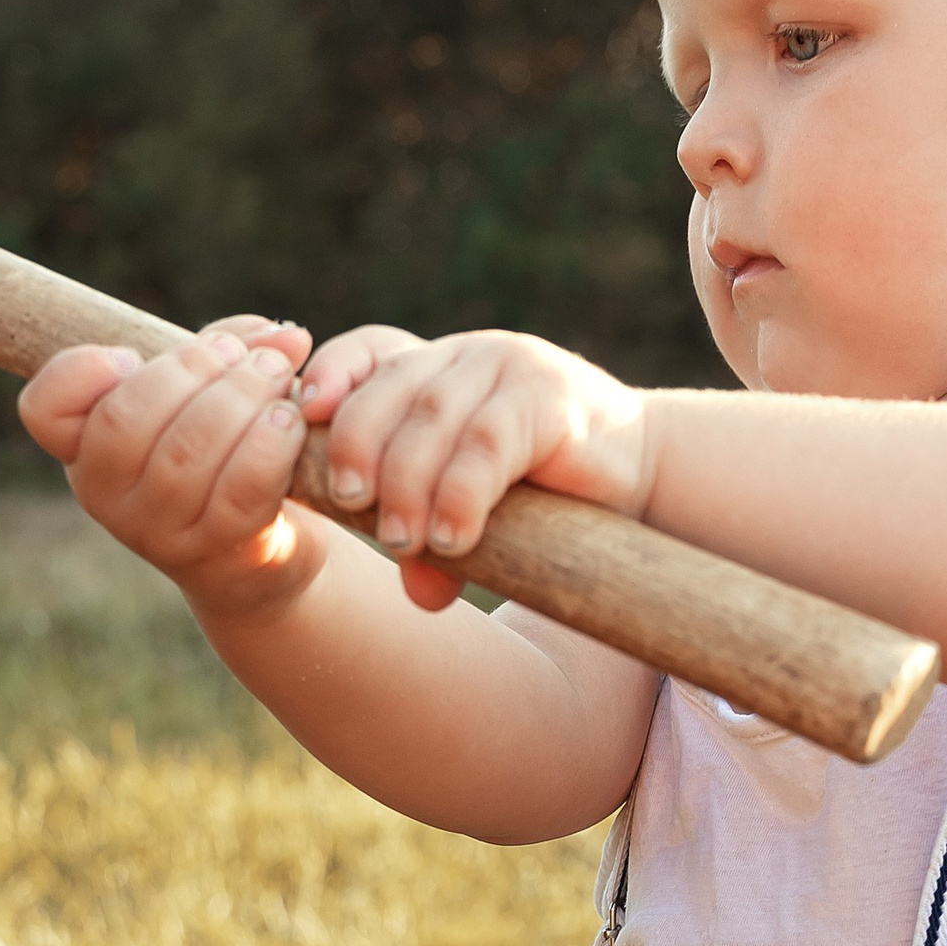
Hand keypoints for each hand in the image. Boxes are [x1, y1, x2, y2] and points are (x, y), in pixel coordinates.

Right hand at [18, 314, 315, 611]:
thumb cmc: (222, 452)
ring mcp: (158, 533)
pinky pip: (239, 490)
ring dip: (240, 398)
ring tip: (275, 374)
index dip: (79, 372)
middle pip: (126, 420)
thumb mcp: (208, 391)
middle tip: (243, 356)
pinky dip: (269, 444)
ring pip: (186, 454)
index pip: (44, 409)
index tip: (127, 355)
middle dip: (191, 369)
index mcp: (85, 447)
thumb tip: (283, 333)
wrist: (258, 552)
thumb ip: (229, 347)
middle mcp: (108, 497)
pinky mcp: (216, 553)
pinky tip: (288, 420)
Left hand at [301, 327, 651, 611]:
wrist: (644, 471)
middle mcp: (468, 357)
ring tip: (402, 540)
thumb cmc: (549, 489)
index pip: (369, 350)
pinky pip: (488, 444)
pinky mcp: (550, 397)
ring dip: (408, 482)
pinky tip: (454, 538)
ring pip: (435, 417)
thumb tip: (421, 595)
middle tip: (352, 506)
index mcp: (437, 367)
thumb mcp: (477, 508)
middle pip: (391, 387)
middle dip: (360, 446)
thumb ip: (437, 539)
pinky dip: (462, 493)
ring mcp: (510, 368)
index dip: (332, 377)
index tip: (303, 417)